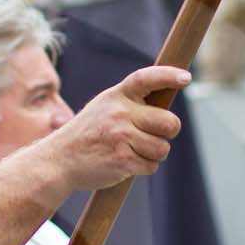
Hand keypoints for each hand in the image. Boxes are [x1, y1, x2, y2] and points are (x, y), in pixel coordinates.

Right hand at [33, 64, 187, 196]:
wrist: (59, 161)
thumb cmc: (87, 134)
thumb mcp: (103, 107)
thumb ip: (130, 103)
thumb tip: (166, 104)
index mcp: (116, 96)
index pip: (146, 79)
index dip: (168, 76)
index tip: (185, 79)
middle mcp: (120, 114)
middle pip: (169, 123)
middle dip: (167, 132)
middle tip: (151, 136)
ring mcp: (121, 137)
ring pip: (163, 148)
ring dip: (153, 154)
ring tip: (132, 151)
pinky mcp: (122, 161)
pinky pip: (151, 166)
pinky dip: (144, 167)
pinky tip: (126, 163)